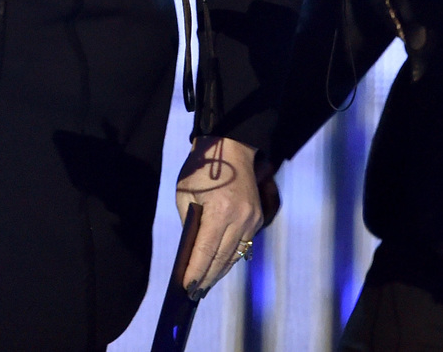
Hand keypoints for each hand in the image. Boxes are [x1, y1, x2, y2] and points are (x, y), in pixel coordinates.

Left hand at [174, 135, 262, 293]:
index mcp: (220, 211)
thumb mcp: (186, 195)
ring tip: (205, 285)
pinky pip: (242, 244)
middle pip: (222, 258)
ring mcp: (252, 219)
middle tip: (193, 293)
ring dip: (219, 271)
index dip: (195, 272)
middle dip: (207, 277)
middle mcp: (240, 218)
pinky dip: (230, 257)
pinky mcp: (257, 218)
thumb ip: (189, 225)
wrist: (230, 148)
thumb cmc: (201, 171)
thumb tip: (190, 254)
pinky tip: (219, 266)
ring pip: (234, 255)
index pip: (206, 251)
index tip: (186, 287)